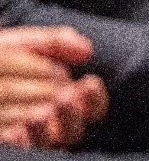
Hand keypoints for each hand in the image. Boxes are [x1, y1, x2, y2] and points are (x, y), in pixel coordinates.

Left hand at [0, 27, 106, 149]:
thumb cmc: (2, 58)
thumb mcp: (28, 45)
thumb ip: (58, 43)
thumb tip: (87, 50)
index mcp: (63, 96)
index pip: (92, 108)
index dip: (95, 99)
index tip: (88, 83)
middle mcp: (49, 121)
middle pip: (74, 130)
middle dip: (72, 114)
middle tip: (65, 98)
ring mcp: (27, 134)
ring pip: (46, 141)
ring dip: (45, 128)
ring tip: (39, 115)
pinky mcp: (7, 142)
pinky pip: (18, 148)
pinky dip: (20, 140)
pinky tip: (16, 131)